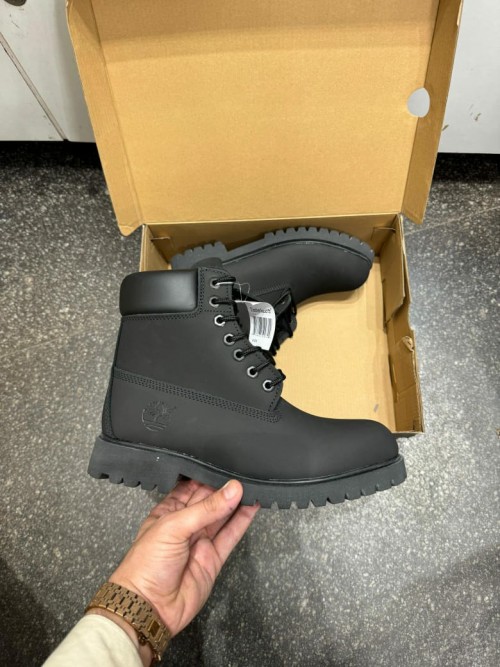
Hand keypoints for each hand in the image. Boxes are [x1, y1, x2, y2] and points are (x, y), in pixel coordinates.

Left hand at [109, 479, 258, 638]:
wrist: (148, 607)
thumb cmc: (147, 564)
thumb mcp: (174, 527)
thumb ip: (206, 508)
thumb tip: (232, 489)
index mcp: (168, 512)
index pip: (191, 487)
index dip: (207, 476)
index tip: (225, 464)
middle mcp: (185, 525)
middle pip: (209, 500)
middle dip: (225, 488)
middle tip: (243, 473)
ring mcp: (200, 542)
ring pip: (222, 517)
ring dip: (236, 502)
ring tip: (252, 485)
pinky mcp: (213, 558)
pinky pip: (230, 536)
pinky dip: (242, 521)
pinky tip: (253, 506)